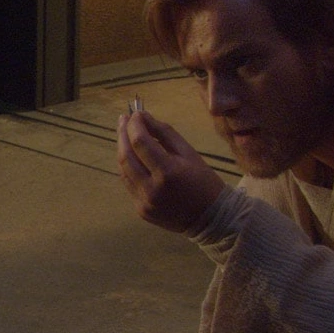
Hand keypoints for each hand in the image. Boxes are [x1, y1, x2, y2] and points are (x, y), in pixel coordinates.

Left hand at [117, 111, 226, 232]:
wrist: (211, 219)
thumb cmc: (204, 181)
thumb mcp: (189, 153)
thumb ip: (164, 133)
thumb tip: (143, 117)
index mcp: (168, 172)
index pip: (140, 142)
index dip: (135, 125)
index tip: (135, 113)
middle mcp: (151, 189)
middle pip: (126, 156)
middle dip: (122, 134)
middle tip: (124, 119)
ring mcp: (144, 202)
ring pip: (123, 170)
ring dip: (122, 150)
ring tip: (125, 134)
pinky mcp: (141, 210)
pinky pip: (128, 184)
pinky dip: (128, 167)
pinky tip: (132, 156)